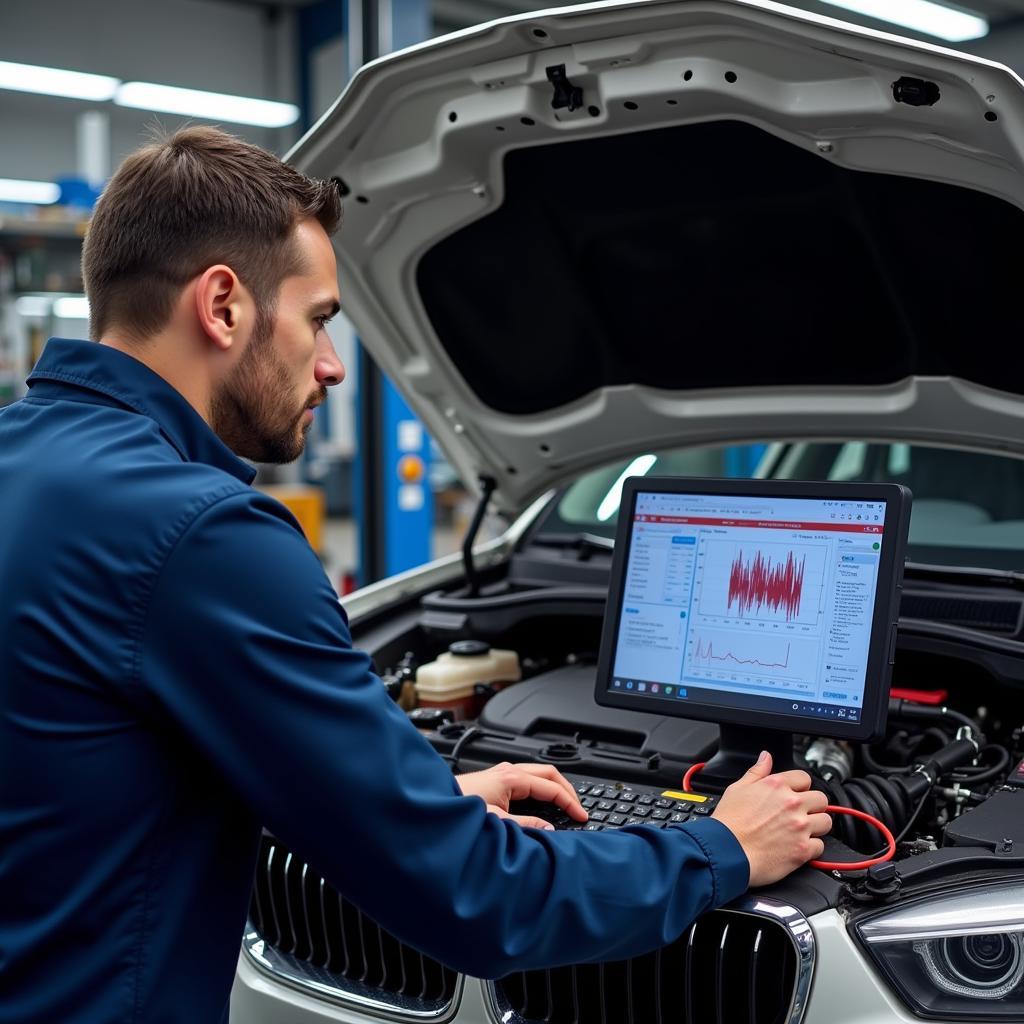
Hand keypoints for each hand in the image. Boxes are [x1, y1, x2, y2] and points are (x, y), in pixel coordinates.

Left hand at [456, 762, 588, 829]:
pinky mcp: (496, 780)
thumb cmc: (458, 809)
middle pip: (549, 774)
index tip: (581, 816)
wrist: (434, 805)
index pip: (551, 786)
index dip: (569, 802)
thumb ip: (526, 826)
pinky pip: (527, 780)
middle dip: (567, 790)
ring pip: (538, 775)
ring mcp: (502, 773)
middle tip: (579, 808)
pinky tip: (542, 804)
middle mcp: (508, 771)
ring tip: (565, 805)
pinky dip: (541, 790)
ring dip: (554, 788)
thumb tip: (550, 828)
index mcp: (512, 778)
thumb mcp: (497, 823)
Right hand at [711, 751, 831, 887]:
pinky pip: (820, 846)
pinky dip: (811, 848)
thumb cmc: (729, 823)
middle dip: (812, 806)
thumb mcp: (737, 788)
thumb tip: (766, 757)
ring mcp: (800, 827)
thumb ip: (757, 771)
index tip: (795, 794)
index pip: (805, 778)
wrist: (726, 853)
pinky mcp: (803, 850)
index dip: (800, 787)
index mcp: (777, 785)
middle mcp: (792, 804)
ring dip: (816, 826)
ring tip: (801, 831)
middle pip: (821, 799)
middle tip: (800, 814)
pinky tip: (797, 847)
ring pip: (826, 822)